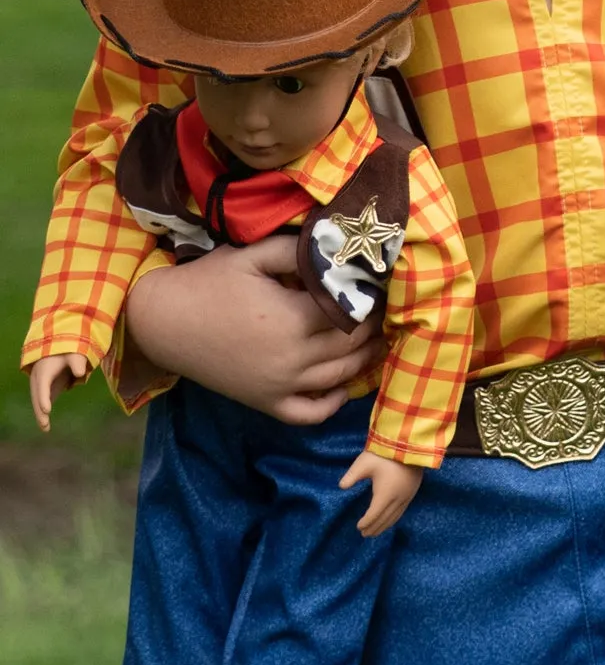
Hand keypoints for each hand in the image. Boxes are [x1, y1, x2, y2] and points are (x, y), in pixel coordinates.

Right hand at [28, 353, 86, 429]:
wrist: (60, 350)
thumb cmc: (69, 351)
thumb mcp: (74, 355)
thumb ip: (77, 363)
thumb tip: (80, 373)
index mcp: (45, 369)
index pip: (43, 385)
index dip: (43, 398)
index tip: (47, 410)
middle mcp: (38, 378)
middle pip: (37, 395)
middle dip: (40, 410)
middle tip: (45, 424)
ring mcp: (40, 384)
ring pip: (37, 400)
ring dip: (40, 414)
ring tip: (45, 429)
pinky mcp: (45, 388)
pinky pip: (42, 401)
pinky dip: (43, 412)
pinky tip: (45, 425)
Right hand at [123, 234, 381, 423]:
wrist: (163, 321)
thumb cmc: (208, 282)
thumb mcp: (252, 255)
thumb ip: (298, 252)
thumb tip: (338, 250)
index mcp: (292, 319)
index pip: (351, 311)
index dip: (369, 298)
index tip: (378, 286)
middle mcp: (293, 358)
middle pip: (351, 345)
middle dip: (372, 326)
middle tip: (380, 310)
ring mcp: (280, 385)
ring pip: (339, 377)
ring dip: (365, 360)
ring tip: (377, 341)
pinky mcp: (266, 402)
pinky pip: (309, 414)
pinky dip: (332, 404)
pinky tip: (343, 387)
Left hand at [339, 448, 423, 537]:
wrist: (409, 445)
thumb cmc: (384, 454)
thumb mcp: (363, 463)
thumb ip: (351, 476)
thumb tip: (341, 486)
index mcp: (385, 495)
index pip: (374, 514)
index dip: (366, 523)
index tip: (358, 527)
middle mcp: (397, 499)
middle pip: (385, 519)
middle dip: (374, 528)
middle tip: (366, 534)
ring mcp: (407, 496)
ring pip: (395, 517)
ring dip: (385, 525)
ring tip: (376, 531)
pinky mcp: (412, 492)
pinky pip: (402, 511)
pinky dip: (394, 518)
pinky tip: (390, 519)